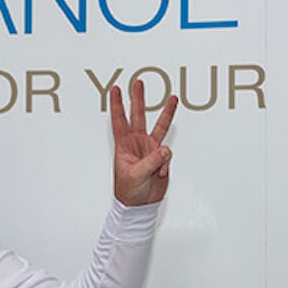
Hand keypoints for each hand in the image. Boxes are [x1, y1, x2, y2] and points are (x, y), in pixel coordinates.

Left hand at [109, 80, 177, 205]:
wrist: (140, 204)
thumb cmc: (129, 191)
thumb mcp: (135, 175)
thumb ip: (150, 162)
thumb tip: (165, 150)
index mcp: (124, 145)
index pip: (119, 121)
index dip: (117, 105)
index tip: (115, 90)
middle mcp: (137, 143)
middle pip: (138, 116)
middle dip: (138, 99)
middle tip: (138, 83)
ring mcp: (150, 149)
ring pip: (160, 126)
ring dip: (166, 113)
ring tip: (172, 98)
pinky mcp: (162, 158)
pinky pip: (168, 155)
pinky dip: (166, 164)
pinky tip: (159, 174)